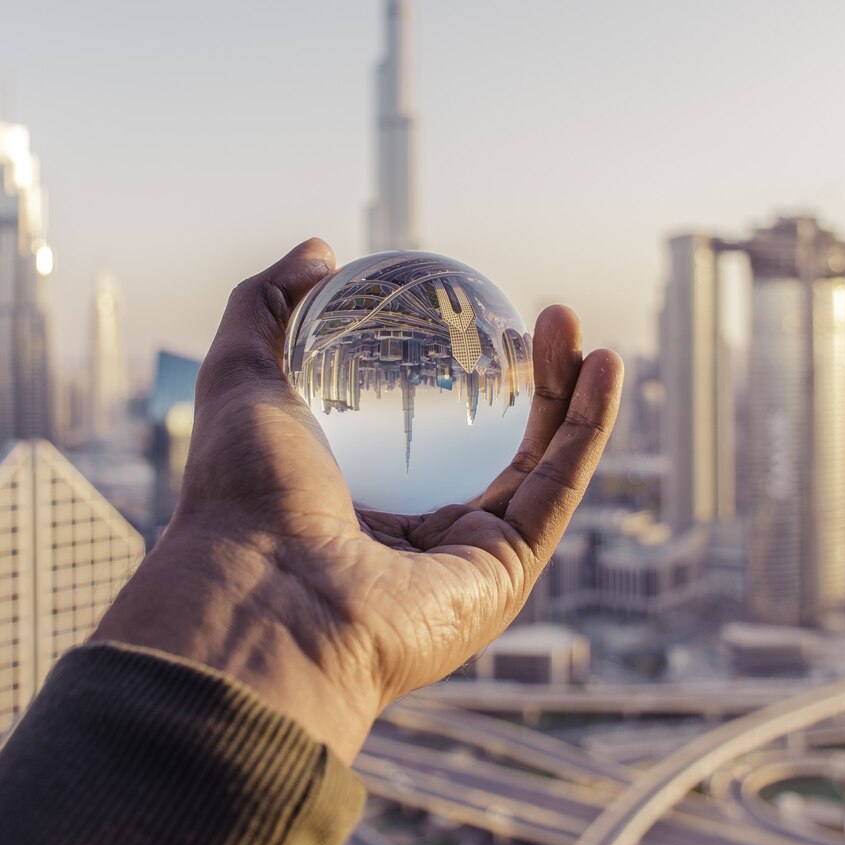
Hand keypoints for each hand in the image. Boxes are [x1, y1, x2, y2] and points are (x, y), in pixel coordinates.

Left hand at [94, 239, 622, 762]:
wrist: (263, 592)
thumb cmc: (242, 491)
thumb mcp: (241, 372)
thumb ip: (268, 305)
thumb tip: (318, 251)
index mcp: (354, 494)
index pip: (419, 427)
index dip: (451, 370)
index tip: (467, 312)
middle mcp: (412, 533)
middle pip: (488, 442)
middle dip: (521, 378)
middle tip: (533, 316)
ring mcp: (462, 558)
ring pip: (535, 463)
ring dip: (565, 393)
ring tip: (571, 322)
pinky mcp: (506, 573)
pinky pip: (557, 487)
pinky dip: (588, 426)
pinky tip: (603, 364)